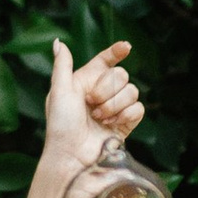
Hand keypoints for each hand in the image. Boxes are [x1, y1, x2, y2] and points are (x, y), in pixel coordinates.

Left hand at [43, 36, 143, 180]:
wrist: (72, 155)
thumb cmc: (61, 125)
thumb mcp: (58, 91)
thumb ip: (62, 65)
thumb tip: (59, 42)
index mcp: (85, 82)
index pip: (105, 61)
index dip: (116, 52)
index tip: (125, 47)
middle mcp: (102, 93)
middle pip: (121, 74)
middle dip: (106, 88)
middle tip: (91, 103)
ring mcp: (115, 108)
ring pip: (132, 91)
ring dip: (114, 105)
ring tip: (98, 118)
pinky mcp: (126, 124)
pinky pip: (138, 108)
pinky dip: (125, 115)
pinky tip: (111, 125)